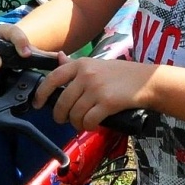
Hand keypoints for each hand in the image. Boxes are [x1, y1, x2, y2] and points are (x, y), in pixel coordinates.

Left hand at [35, 54, 154, 130]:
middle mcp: (86, 75)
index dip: (42, 92)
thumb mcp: (97, 64)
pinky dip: (88, 127)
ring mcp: (96, 88)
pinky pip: (88, 121)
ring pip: (75, 114)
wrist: (147, 81)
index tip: (38, 103)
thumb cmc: (122, 74)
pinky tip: (93, 125)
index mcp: (82, 64)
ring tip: (82, 123)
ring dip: (76, 123)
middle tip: (64, 120)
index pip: (53, 77)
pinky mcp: (106, 103)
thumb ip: (76, 64)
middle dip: (60, 115)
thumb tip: (58, 58)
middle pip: (62, 101)